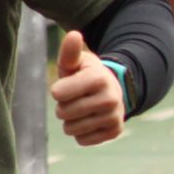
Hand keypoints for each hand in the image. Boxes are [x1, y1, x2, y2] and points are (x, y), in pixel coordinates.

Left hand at [50, 30, 123, 145]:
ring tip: (83, 109)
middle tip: (76, 98)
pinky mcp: (115, 132)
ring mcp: (114, 116)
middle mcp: (110, 98)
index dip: (58, 91)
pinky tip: (90, 120)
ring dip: (71, 121)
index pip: (58, 93)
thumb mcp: (76, 63)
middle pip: (63, 113)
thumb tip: (73, 34)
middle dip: (63, 107)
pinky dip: (81, 133)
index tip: (68, 85)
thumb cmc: (84, 76)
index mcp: (99, 78)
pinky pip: (82, 140)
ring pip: (71, 129)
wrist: (111, 91)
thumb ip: (69, 52)